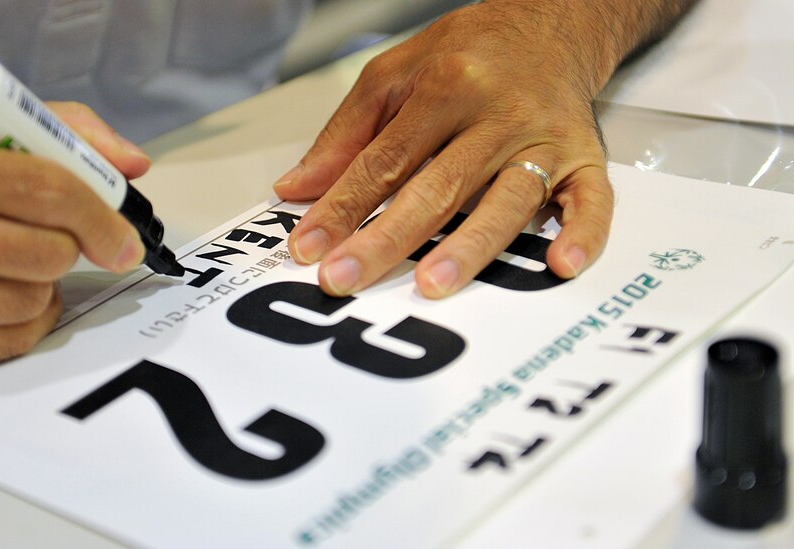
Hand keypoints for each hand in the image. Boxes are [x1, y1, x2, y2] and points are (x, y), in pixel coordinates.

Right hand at [0, 102, 150, 370]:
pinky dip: (22, 323)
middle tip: (46, 237)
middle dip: (65, 247)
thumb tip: (132, 163)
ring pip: (34, 299)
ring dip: (42, 285)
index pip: (50, 192)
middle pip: (49, 253)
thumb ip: (55, 132)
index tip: (125, 240)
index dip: (103, 218)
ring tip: (10, 262)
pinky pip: (8, 341)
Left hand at [273, 1, 616, 297]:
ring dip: (470, 246)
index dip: (342, 207)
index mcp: (444, 87)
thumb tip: (297, 189)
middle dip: (386, 238)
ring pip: (505, 201)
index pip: (384, 160)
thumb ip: (345, 134)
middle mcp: (496, 115)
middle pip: (436, 188)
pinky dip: (584, 234)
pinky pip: (591, 200)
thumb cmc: (467, 55)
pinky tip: (562, 266)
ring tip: (432, 285)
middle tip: (345, 278)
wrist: (549, 25)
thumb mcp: (392, 75)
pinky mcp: (584, 158)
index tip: (308, 247)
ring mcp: (543, 139)